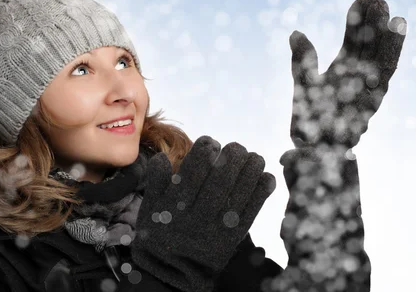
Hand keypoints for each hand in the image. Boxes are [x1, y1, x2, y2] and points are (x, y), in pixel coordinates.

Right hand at [131, 136, 275, 291]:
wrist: (174, 273)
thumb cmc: (161, 233)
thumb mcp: (149, 208)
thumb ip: (155, 182)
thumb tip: (162, 157)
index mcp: (173, 206)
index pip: (192, 172)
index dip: (204, 151)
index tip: (211, 142)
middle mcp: (195, 217)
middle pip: (219, 180)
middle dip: (231, 157)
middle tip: (236, 147)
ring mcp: (215, 229)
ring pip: (237, 194)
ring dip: (250, 171)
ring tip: (255, 157)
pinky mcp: (232, 239)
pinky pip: (250, 212)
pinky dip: (260, 193)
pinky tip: (266, 177)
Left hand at [289, 0, 406, 149]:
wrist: (314, 151)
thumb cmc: (310, 120)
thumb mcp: (304, 84)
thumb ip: (303, 59)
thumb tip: (295, 32)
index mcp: (344, 69)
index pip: (354, 40)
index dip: (357, 20)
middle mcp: (360, 76)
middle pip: (370, 43)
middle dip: (374, 21)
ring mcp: (368, 87)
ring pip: (381, 56)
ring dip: (387, 35)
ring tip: (390, 9)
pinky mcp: (374, 99)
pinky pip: (385, 74)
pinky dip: (393, 52)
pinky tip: (398, 35)